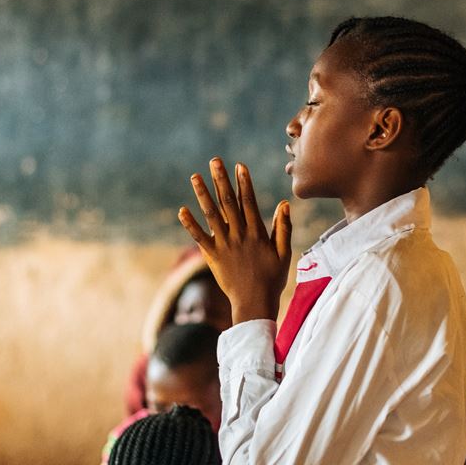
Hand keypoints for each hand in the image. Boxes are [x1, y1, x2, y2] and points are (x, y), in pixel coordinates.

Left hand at [178, 157, 291, 323]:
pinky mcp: (212, 256)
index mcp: (257, 233)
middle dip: (221, 180)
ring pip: (212, 215)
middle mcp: (239, 235)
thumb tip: (283, 204)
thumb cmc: (272, 279)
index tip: (239, 165)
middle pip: (228, 202)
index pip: (249, 202)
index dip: (244, 183)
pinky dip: (190, 224)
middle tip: (215, 161)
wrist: (254, 303)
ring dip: (203, 194)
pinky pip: (199, 238)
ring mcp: (224, 245)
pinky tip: (182, 210)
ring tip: (195, 176)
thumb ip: (283, 228)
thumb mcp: (284, 253)